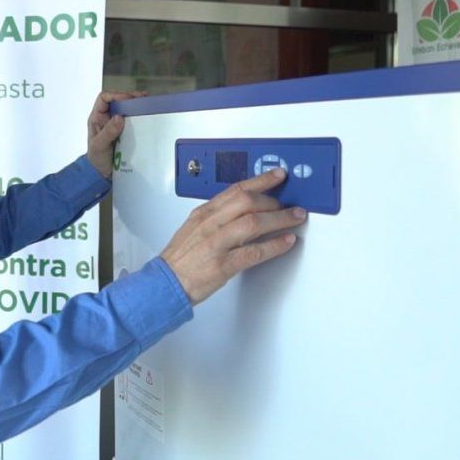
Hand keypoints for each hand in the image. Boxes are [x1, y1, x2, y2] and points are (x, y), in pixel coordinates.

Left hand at [87, 90, 146, 178]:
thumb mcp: (99, 146)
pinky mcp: (125, 131)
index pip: (104, 98)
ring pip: (126, 109)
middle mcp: (106, 118)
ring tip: (149, 104)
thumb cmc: (97, 158)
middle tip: (144, 98)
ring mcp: (116, 124)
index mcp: (97, 117)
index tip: (129, 99)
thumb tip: (120, 117)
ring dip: (136, 105)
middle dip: (130, 97)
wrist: (103, 173)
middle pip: (117, 101)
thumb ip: (108, 132)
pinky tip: (148, 116)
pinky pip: (132, 120)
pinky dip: (140, 116)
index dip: (116, 95)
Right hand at [161, 169, 304, 304]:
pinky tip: (286, 242)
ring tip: (295, 218)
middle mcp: (210, 224)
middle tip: (290, 205)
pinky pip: (255, 251)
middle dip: (274, 201)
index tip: (277, 175)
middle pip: (247, 201)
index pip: (236, 189)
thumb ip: (217, 217)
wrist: (165, 283)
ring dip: (280, 219)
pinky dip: (275, 245)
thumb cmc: (180, 259)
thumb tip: (244, 210)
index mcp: (204, 213)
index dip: (260, 180)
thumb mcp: (194, 229)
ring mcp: (216, 243)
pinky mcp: (223, 265)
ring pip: (254, 223)